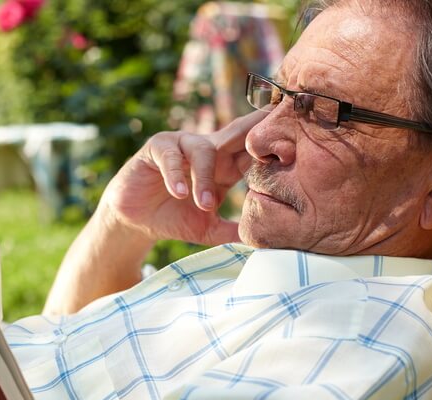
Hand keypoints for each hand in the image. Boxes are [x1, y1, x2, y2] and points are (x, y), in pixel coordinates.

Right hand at [98, 112, 263, 245]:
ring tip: (204, 205)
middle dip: (254, 126)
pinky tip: (179, 194)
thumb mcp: (208, 230)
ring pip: (202, 150)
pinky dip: (176, 174)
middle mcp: (207, 149)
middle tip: (272, 123)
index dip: (270, 145)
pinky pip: (170, 155)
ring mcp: (182, 145)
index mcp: (225, 166)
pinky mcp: (157, 148)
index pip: (252, 150)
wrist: (135, 221)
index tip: (296, 143)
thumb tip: (266, 243)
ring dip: (204, 178)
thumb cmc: (174, 219)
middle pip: (236, 132)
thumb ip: (233, 232)